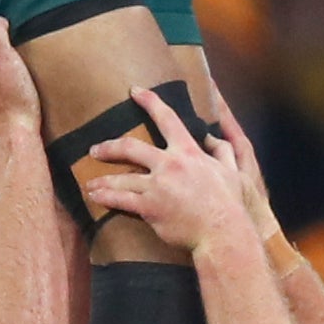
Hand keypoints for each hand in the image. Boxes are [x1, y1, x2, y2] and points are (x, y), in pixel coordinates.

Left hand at [73, 87, 258, 253]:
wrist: (222, 232)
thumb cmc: (230, 204)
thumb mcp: (233, 172)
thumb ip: (223, 152)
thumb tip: (215, 139)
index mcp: (188, 152)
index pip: (167, 119)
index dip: (150, 102)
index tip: (135, 91)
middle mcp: (169, 164)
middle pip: (131, 147)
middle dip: (109, 147)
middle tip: (96, 149)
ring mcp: (157, 186)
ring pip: (121, 178)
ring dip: (102, 180)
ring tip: (90, 183)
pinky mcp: (150, 208)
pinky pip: (121, 200)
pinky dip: (106, 198)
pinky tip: (95, 197)